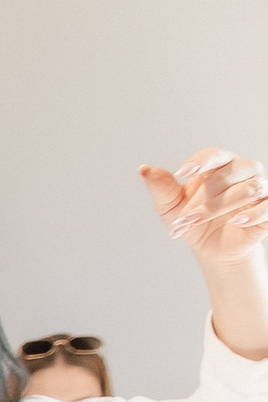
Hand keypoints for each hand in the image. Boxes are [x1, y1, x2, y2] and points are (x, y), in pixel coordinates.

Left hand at [143, 148, 267, 266]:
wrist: (211, 247)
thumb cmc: (192, 219)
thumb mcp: (171, 206)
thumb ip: (161, 187)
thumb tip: (144, 169)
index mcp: (219, 165)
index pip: (214, 154)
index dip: (199, 162)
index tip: (181, 173)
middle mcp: (243, 172)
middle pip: (230, 173)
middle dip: (205, 196)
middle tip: (184, 217)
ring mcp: (259, 189)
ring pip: (247, 189)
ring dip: (218, 207)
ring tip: (194, 222)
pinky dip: (253, 213)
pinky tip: (236, 221)